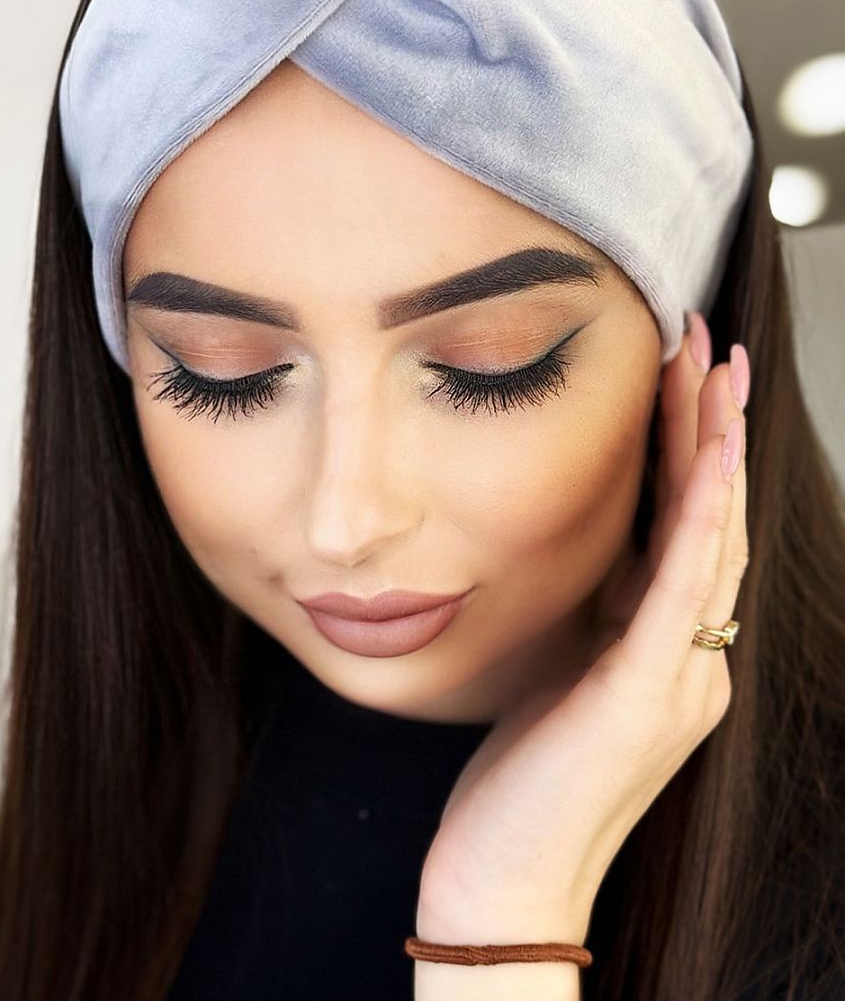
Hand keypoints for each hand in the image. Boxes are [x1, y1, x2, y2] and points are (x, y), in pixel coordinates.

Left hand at [415, 316, 748, 944]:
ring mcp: (680, 678)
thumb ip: (591, 617)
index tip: (686, 378)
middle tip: (710, 344)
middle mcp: (691, 660)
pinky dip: (704, 516)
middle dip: (712, 426)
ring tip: (717, 370)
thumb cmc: (523, 782)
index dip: (693, 451)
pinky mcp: (645, 696)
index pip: (688, 531)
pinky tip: (712, 456)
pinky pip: (685, 589)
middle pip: (713, 520)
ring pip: (714, 539)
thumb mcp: (564, 674)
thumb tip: (587, 552)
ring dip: (716, 448)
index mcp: (666, 652)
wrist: (508, 880)